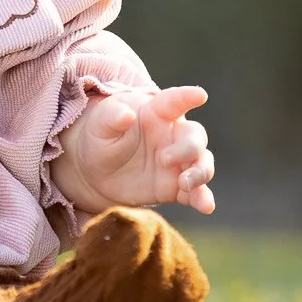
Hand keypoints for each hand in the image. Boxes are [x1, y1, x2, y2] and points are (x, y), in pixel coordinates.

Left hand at [57, 84, 215, 214]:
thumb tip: (126, 115)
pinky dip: (203, 199)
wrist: (95, 170)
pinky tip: (206, 206)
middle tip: (165, 159)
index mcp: (155, 113)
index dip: (187, 97)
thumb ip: (112, 117)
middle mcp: (172, 136)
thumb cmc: (101, 136)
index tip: (200, 95)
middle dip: (189, 148)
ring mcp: (178, 162)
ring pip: (202, 163)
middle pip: (195, 136)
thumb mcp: (100, 124)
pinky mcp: (176, 187)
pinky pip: (196, 192)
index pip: (174, 101)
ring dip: (200, 173)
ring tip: (185, 183)